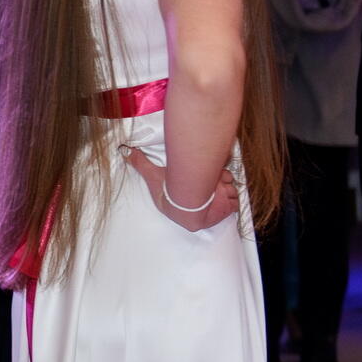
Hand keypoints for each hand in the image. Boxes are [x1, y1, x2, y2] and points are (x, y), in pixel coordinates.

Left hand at [124, 150, 239, 232]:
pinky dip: (231, 194)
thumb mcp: (152, 174)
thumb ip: (140, 162)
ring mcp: (216, 205)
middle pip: (214, 185)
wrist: (189, 202)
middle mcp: (202, 201)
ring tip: (217, 181)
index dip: (198, 176)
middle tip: (209, 174)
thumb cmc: (170, 192)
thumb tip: (127, 152)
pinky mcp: (227, 209)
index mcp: (184, 198)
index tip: (197, 170)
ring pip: (226, 189)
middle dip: (214, 177)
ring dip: (224, 184)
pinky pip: (234, 200)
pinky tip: (224, 188)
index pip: (196, 185)